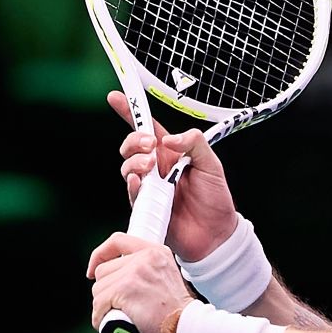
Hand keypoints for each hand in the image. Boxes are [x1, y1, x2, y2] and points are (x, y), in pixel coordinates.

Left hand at [88, 232, 193, 332]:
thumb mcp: (165, 278)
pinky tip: (109, 325)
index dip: (100, 255)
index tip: (93, 270)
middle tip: (117, 306)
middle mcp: (145, 257)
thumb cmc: (176, 312)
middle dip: (104, 291)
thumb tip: (120, 275)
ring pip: (99, 289)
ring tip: (117, 316)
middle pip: (104, 270)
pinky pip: (99, 304)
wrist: (187, 326)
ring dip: (102, 306)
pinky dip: (99, 317)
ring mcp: (135, 273)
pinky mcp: (126, 290)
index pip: (117, 241)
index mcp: (156, 251)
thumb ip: (147, 270)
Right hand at [109, 91, 238, 261]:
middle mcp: (157, 169)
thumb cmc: (215, 199)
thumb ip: (194, 143)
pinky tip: (141, 181)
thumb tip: (167, 139)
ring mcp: (149, 188)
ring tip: (152, 167)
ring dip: (135, 161)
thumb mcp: (211, 164)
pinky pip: (131, 192)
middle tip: (151, 146)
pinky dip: (133, 183)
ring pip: (127, 167)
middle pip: (131, 146)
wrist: (216, 235)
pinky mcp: (145, 207)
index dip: (131, 112)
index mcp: (172, 154)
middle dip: (135, 140)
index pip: (148, 128)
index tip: (116, 97)